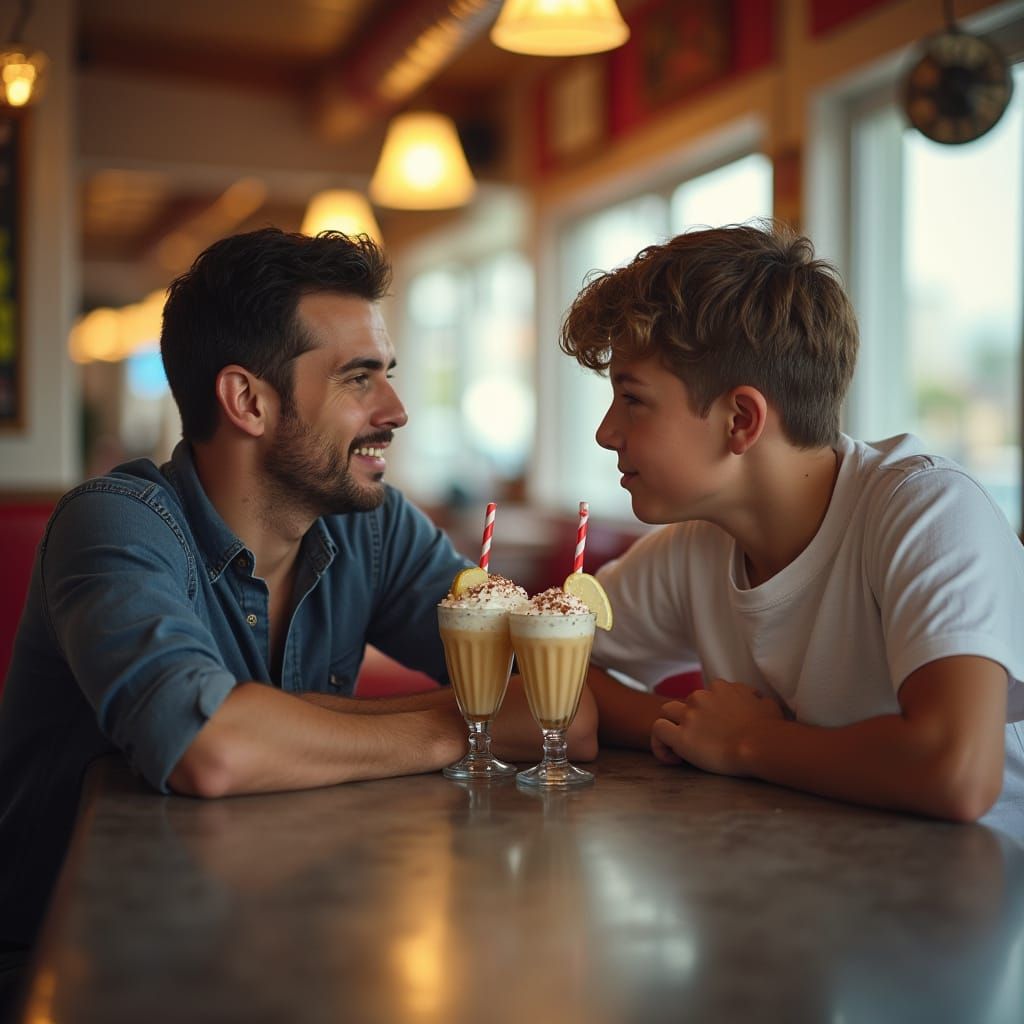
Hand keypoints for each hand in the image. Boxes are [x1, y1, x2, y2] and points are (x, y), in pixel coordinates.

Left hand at [651, 679, 782, 775]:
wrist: (761, 745)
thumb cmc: (770, 729)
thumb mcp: (767, 704)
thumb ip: (756, 698)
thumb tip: (757, 700)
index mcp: (720, 688)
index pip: (706, 694)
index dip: (708, 711)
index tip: (716, 728)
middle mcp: (700, 697)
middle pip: (685, 703)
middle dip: (690, 719)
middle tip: (702, 740)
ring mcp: (689, 716)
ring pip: (666, 711)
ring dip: (672, 725)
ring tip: (682, 747)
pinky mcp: (681, 736)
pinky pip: (658, 731)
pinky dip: (661, 743)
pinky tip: (674, 758)